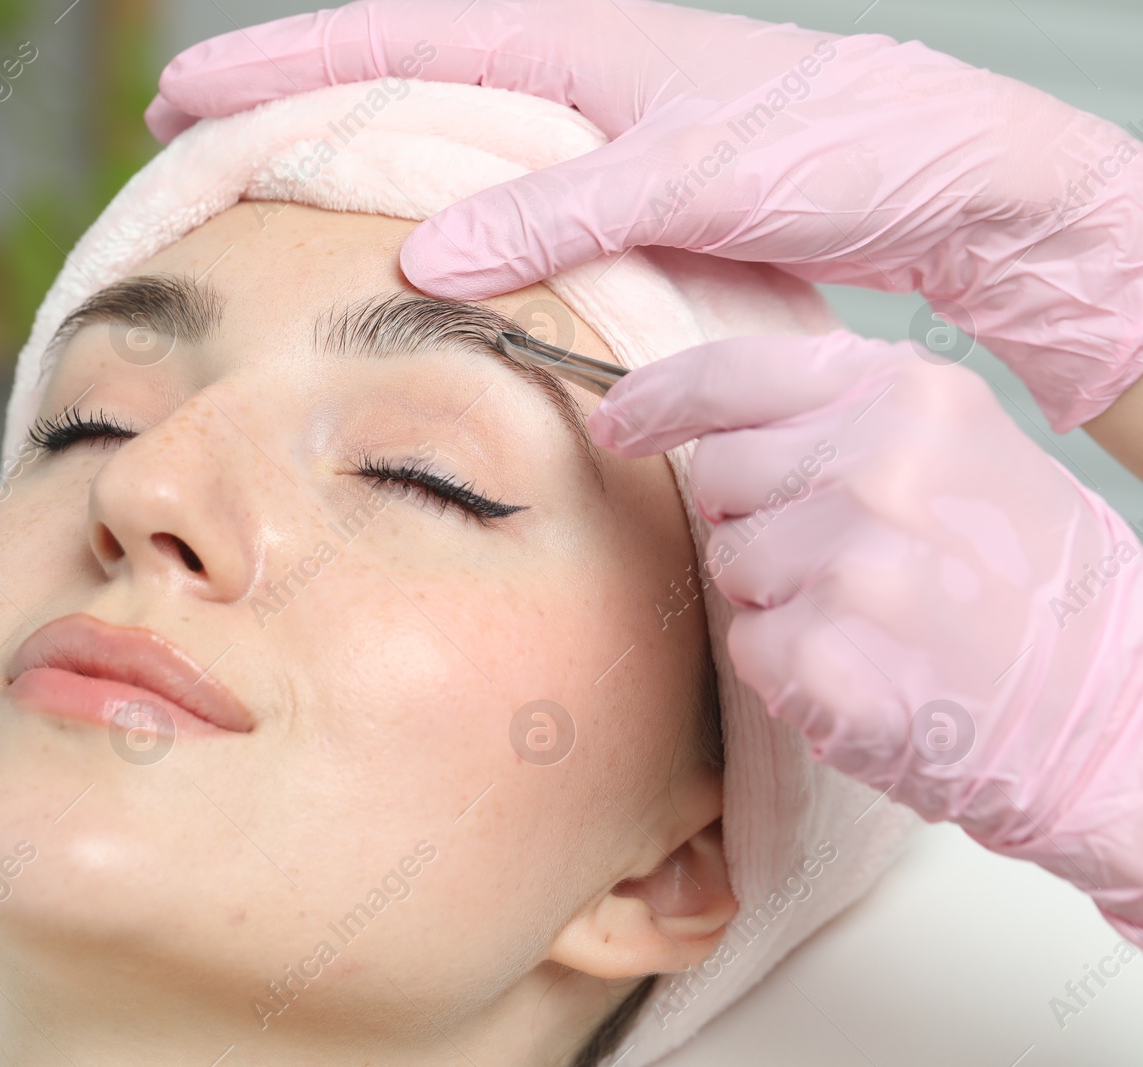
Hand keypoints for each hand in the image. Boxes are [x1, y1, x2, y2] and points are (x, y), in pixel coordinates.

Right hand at [148, 0, 1142, 431]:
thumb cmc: (843, 146)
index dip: (284, 67)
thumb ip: (563, 208)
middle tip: (189, 144)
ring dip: (348, 171)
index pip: (396, 43)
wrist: (952, 183)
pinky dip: (428, 227)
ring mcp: (589, 147)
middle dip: (288, 108)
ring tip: (262, 203)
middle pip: (396, 86)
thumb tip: (426, 255)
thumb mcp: (698, 174)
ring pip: (439, 150)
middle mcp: (568, 88)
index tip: (187, 94)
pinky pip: (493, 209)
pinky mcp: (616, 207)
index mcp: (572, 47)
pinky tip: (397, 265)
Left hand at [589, 331, 1142, 943]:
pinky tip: (874, 671)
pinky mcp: (826, 657)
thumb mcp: (966, 454)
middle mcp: (873, 464)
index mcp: (909, 396)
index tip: (615, 423)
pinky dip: (794, 672)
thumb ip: (849, 420)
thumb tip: (721, 418)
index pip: (732, 373)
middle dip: (754, 522)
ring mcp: (848, 562)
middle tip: (850, 563)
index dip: (659, 399)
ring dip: (779, 602)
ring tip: (880, 620)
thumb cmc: (1035, 588)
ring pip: (730, 570)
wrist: (1113, 718)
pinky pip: (750, 649)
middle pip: (715, 479)